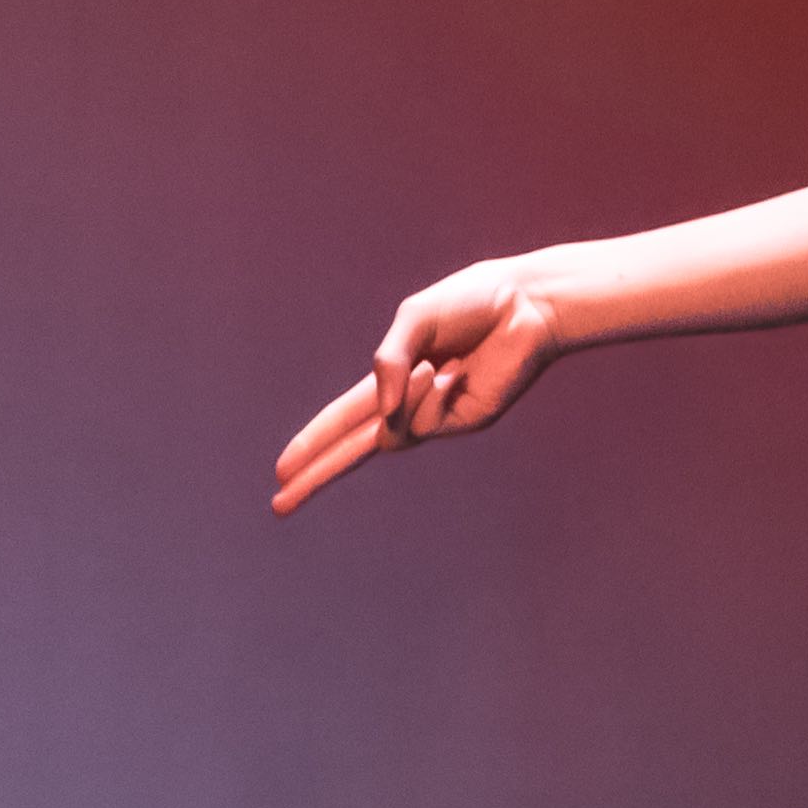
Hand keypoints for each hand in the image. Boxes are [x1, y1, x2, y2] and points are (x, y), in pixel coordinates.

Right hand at [272, 262, 563, 512]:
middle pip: (353, 449)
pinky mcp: (464, 423)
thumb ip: (387, 362)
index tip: (282, 470)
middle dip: (317, 474)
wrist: (528, 305)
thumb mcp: (413, 319)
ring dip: (408, 398)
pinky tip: (458, 375)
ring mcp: (437, 418)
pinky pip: (427, 421)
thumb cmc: (471, 302)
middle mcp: (410, 403)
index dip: (311, 443)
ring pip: (394, 431)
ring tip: (440, 365)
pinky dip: (432, 397)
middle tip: (279, 505)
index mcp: (391, 377)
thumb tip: (382, 416)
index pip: (342, 419)